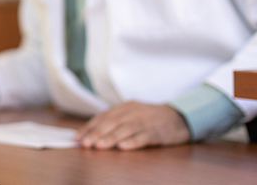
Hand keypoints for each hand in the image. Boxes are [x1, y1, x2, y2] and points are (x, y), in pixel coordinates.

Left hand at [74, 101, 189, 149]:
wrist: (179, 117)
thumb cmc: (150, 119)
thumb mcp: (131, 115)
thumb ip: (115, 122)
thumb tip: (92, 135)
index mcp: (124, 107)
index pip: (102, 117)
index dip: (89, 127)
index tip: (77, 138)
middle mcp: (133, 112)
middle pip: (111, 123)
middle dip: (96, 134)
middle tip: (85, 144)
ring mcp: (145, 121)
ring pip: (125, 130)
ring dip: (110, 138)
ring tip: (99, 146)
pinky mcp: (157, 131)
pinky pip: (143, 137)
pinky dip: (132, 142)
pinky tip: (123, 147)